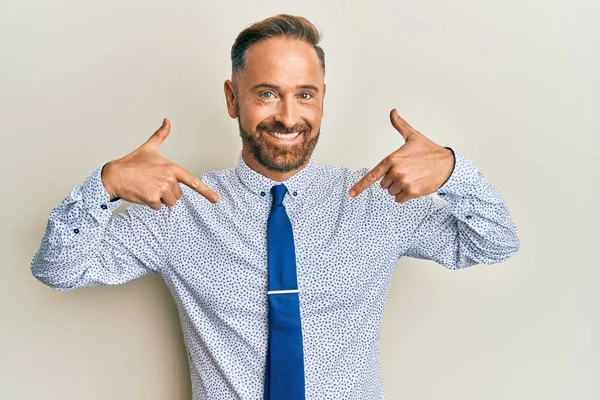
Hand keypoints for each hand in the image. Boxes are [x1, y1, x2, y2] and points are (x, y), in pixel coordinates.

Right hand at [101, 118, 218, 209]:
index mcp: (171, 168)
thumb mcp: (149, 147)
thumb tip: (167, 121)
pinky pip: (159, 207)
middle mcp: (169, 178)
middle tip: (153, 183)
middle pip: (178, 194)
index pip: (193, 181)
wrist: (114, 175)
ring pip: (170, 202)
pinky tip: (143, 194)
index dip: (206, 192)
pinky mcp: (153, 199)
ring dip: (160, 199)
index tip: (216, 200)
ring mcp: (161, 189)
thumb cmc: (132, 163)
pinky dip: (151, 203)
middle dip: (167, 192)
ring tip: (148, 188)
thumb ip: (161, 135)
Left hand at [349, 109, 454, 202]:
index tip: (351, 193)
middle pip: (384, 184)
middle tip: (407, 171)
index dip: (360, 185)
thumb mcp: (413, 136)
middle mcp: (396, 171)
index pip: (372, 175)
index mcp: (392, 159)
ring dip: (399, 188)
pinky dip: (405, 195)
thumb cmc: (429, 151)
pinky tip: (414, 186)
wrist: (448, 165)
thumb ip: (400, 125)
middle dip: (393, 180)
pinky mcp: (411, 192)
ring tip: (412, 177)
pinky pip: (399, 199)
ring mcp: (403, 182)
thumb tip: (393, 111)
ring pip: (391, 192)